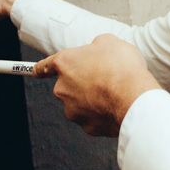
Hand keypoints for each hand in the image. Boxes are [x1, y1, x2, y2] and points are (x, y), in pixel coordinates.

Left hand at [33, 34, 160, 136]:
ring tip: (114, 93)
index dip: (41, 68)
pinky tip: (117, 106)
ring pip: (80, 103)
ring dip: (93, 99)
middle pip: (68, 85)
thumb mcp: (111, 43)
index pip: (45, 66)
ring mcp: (73, 109)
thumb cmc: (122, 68)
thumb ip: (96, 46)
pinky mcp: (87, 126)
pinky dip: (102, 113)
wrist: (134, 98)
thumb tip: (98, 50)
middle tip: (104, 78)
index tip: (36, 71)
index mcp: (65, 63)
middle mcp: (63, 88)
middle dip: (82, 83)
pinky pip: (93, 118)